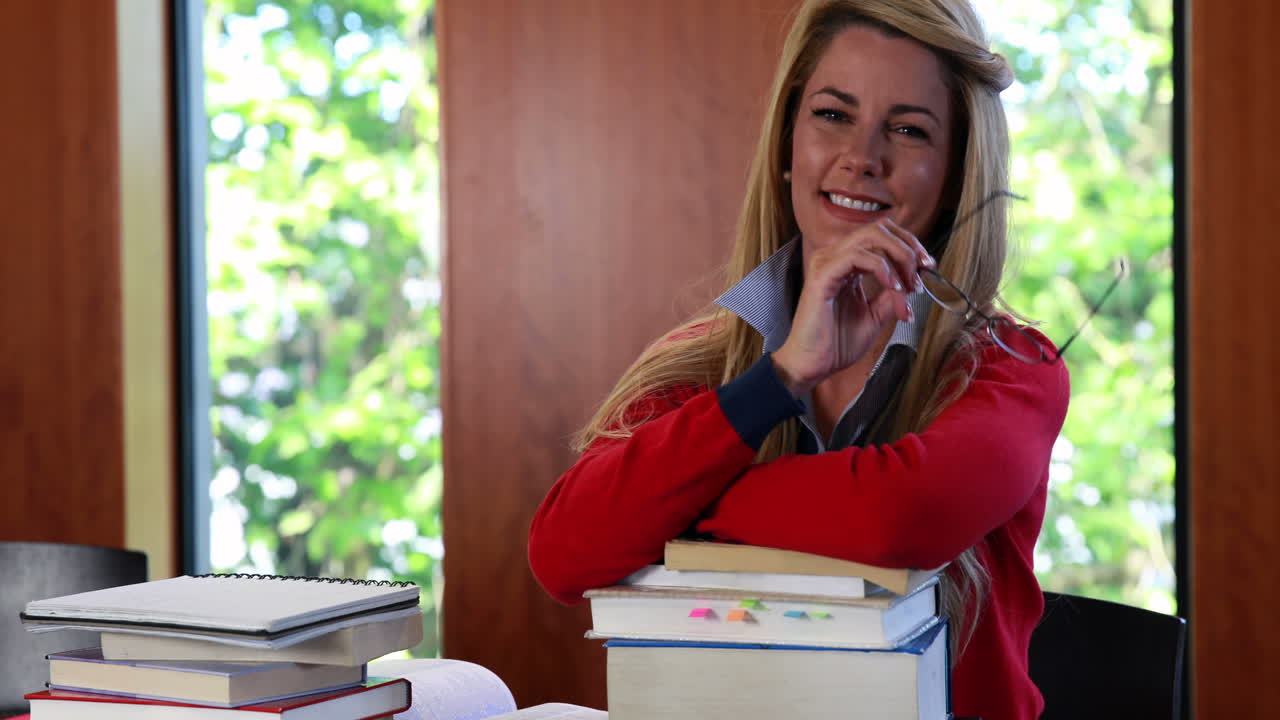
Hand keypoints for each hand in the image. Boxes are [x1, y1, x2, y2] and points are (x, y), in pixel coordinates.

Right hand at [772, 219, 933, 396]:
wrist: (813, 365)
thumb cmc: (837, 343)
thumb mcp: (876, 315)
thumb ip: (892, 295)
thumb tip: (914, 282)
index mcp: (846, 263)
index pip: (881, 235)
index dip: (909, 244)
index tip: (927, 266)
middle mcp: (834, 257)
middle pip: (879, 228)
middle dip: (908, 247)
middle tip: (923, 271)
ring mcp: (826, 263)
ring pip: (870, 236)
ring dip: (899, 257)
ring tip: (907, 286)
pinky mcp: (822, 276)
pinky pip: (858, 256)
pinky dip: (882, 269)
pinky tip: (892, 288)